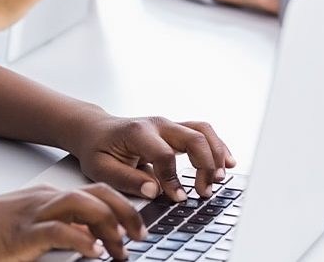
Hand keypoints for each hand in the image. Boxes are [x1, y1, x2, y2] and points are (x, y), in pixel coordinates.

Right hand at [0, 183, 144, 261]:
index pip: (96, 193)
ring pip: (85, 205)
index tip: (138, 227)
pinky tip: (94, 253)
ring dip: (110, 226)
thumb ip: (59, 231)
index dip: (123, 206)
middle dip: (127, 212)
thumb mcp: (29, 227)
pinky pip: (60, 231)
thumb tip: (91, 243)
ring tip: (123, 248)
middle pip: (98, 194)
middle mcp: (47, 200)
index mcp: (50, 197)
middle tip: (142, 235)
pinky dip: (82, 241)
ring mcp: (36, 214)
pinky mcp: (24, 232)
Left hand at [69, 116, 235, 201]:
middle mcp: (157, 124)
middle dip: (205, 166)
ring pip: (202, 131)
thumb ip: (126, 179)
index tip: (177, 198)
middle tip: (205, 191)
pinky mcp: (175, 130)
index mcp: (138, 132)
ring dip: (216, 154)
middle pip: (193, 138)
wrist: (94, 130)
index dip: (174, 179)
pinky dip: (218, 146)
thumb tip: (153, 190)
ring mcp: (168, 125)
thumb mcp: (101, 168)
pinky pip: (202, 132)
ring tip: (220, 178)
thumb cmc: (97, 149)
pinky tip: (228, 162)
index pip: (165, 155)